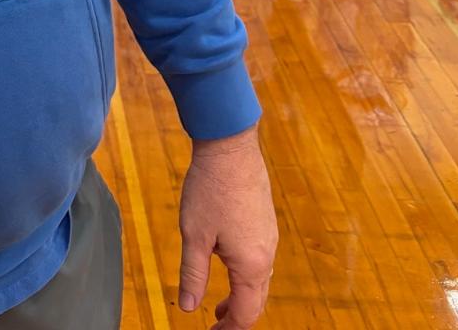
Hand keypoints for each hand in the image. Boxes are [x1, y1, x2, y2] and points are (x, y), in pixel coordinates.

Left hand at [177, 126, 276, 326]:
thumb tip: (189, 308)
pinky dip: (245, 274)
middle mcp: (266, 254)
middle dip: (236, 315)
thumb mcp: (194, 235)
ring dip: (240, 295)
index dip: (229, 329)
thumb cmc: (210, 189)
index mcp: (251, 265)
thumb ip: (193, 275)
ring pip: (259, 279)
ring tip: (217, 303)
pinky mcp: (265, 220)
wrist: (229, 145)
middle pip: (256, 299)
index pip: (245, 313)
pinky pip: (260, 258)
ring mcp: (269, 236)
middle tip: (215, 325)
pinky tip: (225, 263)